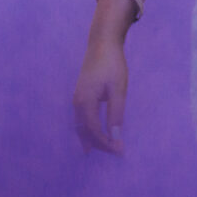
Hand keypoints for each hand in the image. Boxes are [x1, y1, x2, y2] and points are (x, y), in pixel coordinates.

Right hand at [71, 0, 136, 152]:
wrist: (102, 43)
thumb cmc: (112, 64)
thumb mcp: (118, 89)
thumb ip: (116, 113)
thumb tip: (115, 137)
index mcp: (85, 102)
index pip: (94, 130)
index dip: (106, 143)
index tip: (119, 150)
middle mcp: (77, 103)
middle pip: (84, 131)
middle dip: (98, 144)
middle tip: (113, 153)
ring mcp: (76, 99)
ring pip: (80, 125)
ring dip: (91, 138)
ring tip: (99, 150)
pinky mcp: (80, 95)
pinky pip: (81, 118)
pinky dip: (87, 129)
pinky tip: (93, 133)